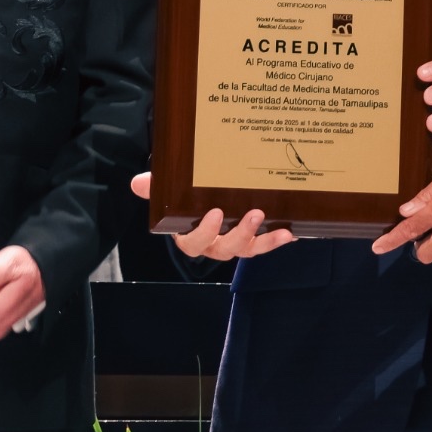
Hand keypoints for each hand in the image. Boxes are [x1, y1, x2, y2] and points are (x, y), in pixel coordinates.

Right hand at [130, 172, 295, 260]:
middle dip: (240, 235)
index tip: (215, 213)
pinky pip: (265, 243)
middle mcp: (213, 244)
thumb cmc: (182, 200)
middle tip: (253, 214)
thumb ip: (155, 188)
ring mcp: (234, 243)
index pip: (193, 243)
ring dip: (264, 241)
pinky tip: (293, 231)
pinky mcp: (253, 238)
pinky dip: (278, 239)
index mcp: (190, 235)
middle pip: (225, 249)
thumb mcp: (168, 192)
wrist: (201, 197)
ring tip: (280, 230)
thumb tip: (138, 182)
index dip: (204, 233)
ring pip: (248, 249)